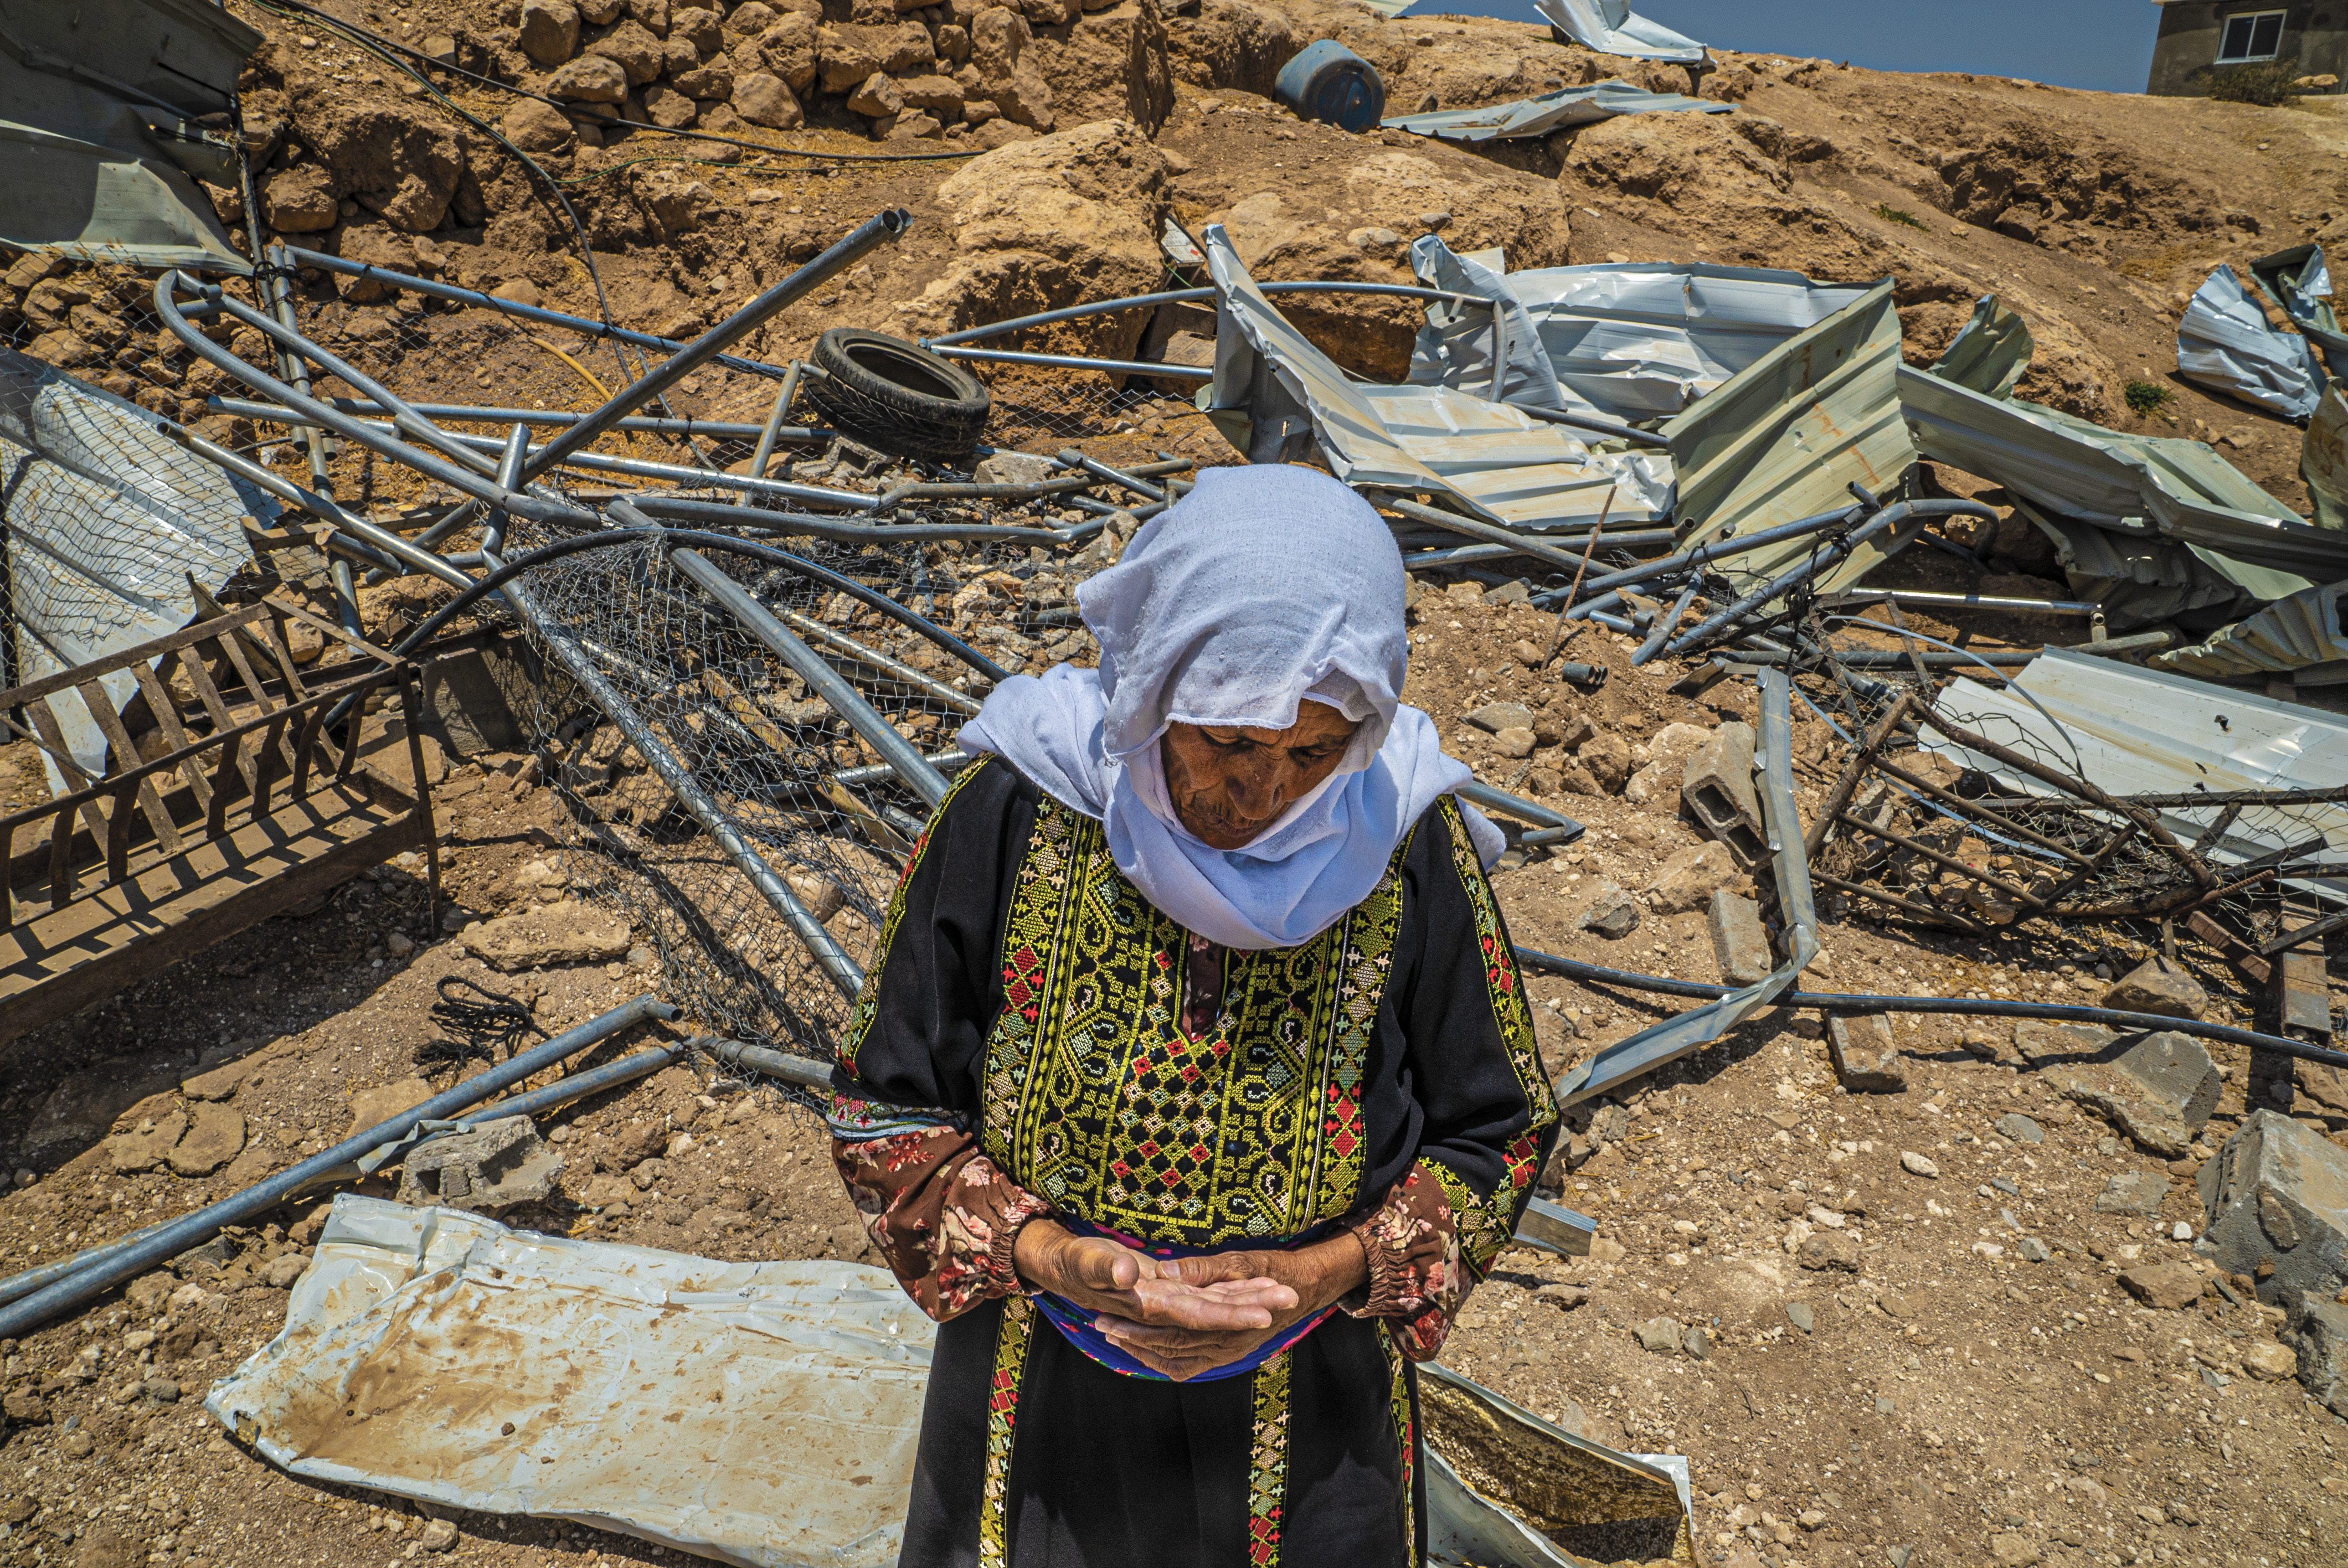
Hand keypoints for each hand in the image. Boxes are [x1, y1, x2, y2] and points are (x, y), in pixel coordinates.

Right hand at [1012, 1222, 1296, 1362]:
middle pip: (1215, 1314)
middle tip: (1291, 1293)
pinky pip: (1203, 1300)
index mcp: (1146, 1306)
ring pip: (1213, 1307)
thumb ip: (1103, 1268)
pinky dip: (1227, 1297)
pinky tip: (1247, 1293)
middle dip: (1251, 1306)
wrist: (1056, 1266)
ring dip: (1246, 1300)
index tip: (1266, 1311)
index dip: (1232, 1315)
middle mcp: (1161, 1310)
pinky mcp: (1165, 1292)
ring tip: (1282, 1288)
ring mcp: (1164, 1303)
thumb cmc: (1069, 1259)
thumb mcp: (1083, 1258)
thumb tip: (1129, 1277)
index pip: (1198, 1316)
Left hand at [1091, 1233, 1368, 1381]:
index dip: (1137, 1326)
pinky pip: (1191, 1365)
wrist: (1310, 1287)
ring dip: (1143, 1350)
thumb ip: (1203, 1269)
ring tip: (1113, 1335)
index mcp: (1228, 1325)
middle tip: (1100, 1323)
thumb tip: (1164, 1271)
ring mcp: (1227, 1354)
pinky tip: (1148, 1348)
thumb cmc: (1277, 1268)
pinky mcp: (1228, 1353)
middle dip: (1132, 1338)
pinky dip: (1165, 1359)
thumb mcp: (1241, 1261)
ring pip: (1176, 1361)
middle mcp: (1226, 1347)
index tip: (1108, 1313)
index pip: (1172, 1331)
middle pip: (1169, 1349)